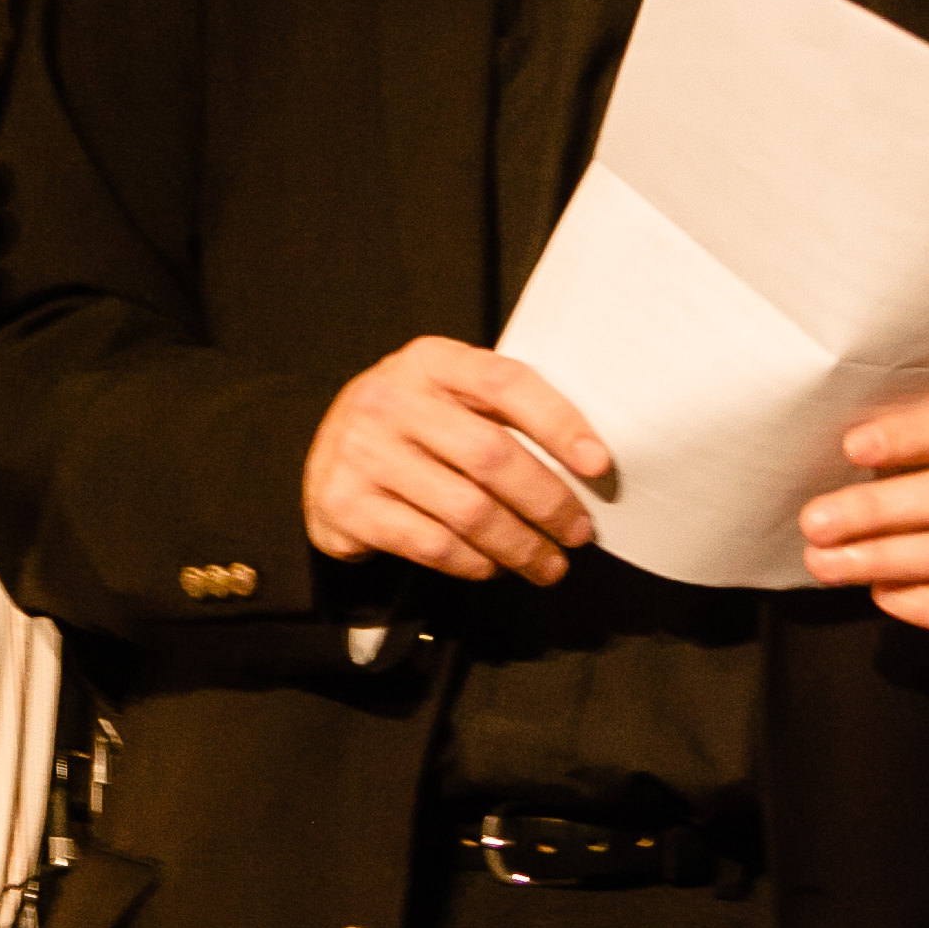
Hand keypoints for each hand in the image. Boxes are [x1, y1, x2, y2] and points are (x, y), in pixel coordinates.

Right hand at [302, 338, 605, 583]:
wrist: (331, 456)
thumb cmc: (411, 425)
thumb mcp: (448, 394)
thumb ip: (503, 411)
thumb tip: (586, 460)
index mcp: (428, 362)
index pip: (504, 382)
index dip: (558, 422)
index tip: (597, 463)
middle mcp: (389, 400)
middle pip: (489, 455)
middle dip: (547, 502)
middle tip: (576, 532)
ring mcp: (362, 452)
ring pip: (466, 510)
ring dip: (520, 546)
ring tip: (547, 562)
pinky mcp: (347, 504)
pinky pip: (432, 545)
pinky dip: (474, 563)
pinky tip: (493, 566)